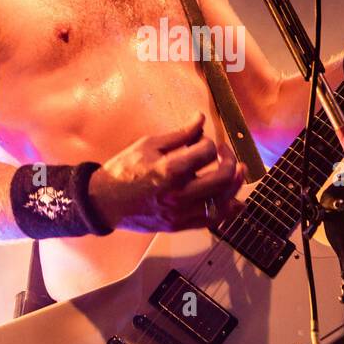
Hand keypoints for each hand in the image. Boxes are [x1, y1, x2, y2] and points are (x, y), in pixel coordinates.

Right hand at [88, 112, 245, 232]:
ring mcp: (180, 213)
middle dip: (230, 161)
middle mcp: (179, 194)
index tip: (202, 141)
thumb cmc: (124, 169)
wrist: (105, 201)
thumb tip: (201, 119)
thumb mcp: (149, 145)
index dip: (209, 143)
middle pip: (221, 178)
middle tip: (225, 152)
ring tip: (239, 172)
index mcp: (170, 170)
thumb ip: (180, 134)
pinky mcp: (179, 225)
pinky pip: (212, 221)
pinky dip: (227, 211)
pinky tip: (235, 201)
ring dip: (235, 185)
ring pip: (222, 202)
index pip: (206, 152)